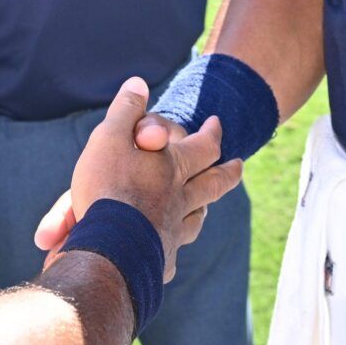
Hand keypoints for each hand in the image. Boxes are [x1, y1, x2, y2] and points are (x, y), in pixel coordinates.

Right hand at [44, 77, 242, 280]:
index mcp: (173, 168)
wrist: (106, 251)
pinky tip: (167, 251)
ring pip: (196, 220)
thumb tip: (139, 82)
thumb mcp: (109, 137)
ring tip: (205, 208)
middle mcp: (180, 201)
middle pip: (214, 185)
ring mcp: (172, 234)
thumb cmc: (108, 189)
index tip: (217, 124)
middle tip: (238, 165)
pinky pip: (171, 252)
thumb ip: (125, 110)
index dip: (213, 133)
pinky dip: (170, 247)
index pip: (206, 146)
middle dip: (227, 172)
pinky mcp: (158, 262)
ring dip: (202, 209)